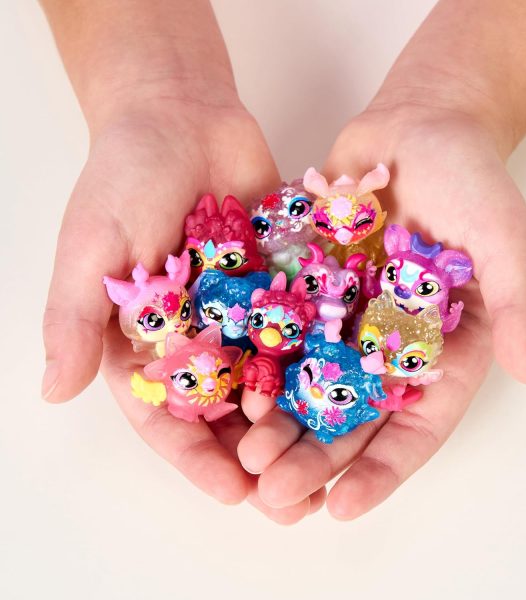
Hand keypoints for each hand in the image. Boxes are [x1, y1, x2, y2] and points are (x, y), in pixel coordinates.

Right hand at [41, 94, 326, 521]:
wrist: (179, 116)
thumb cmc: (123, 177)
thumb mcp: (90, 248)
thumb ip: (75, 318)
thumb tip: (52, 392)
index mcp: (144, 340)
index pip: (169, 415)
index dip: (197, 459)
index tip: (234, 494)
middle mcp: (196, 334)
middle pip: (227, 409)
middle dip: (256, 455)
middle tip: (294, 499)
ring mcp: (240, 311)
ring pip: (271, 378)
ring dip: (297, 420)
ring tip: (330, 460)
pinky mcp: (277, 282)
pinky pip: (301, 327)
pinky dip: (322, 358)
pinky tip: (351, 389)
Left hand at [237, 104, 525, 518]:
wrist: (419, 127)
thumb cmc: (472, 181)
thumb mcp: (504, 239)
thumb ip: (517, 304)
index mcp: (439, 352)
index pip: (415, 428)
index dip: (382, 471)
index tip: (344, 507)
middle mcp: (388, 347)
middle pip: (351, 416)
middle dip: (315, 458)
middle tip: (275, 493)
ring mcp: (344, 320)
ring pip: (307, 384)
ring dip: (276, 421)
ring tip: (243, 453)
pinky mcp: (310, 288)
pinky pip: (281, 331)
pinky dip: (256, 361)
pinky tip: (226, 388)